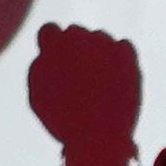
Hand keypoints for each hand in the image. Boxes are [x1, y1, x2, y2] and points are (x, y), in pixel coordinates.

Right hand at [26, 23, 141, 152]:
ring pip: (101, 38)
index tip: (56, 60)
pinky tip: (114, 75)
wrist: (97, 135)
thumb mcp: (37, 95)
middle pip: (76, 32)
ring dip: (97, 52)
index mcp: (53, 46)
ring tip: (97, 81)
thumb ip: (40, 68)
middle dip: (75, 48)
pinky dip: (119, 56)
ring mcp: (106, 45)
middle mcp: (80, 38)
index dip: (51, 46)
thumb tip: (47, 53)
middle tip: (78, 74)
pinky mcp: (128, 56)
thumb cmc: (62, 119)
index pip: (49, 29)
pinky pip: (123, 45)